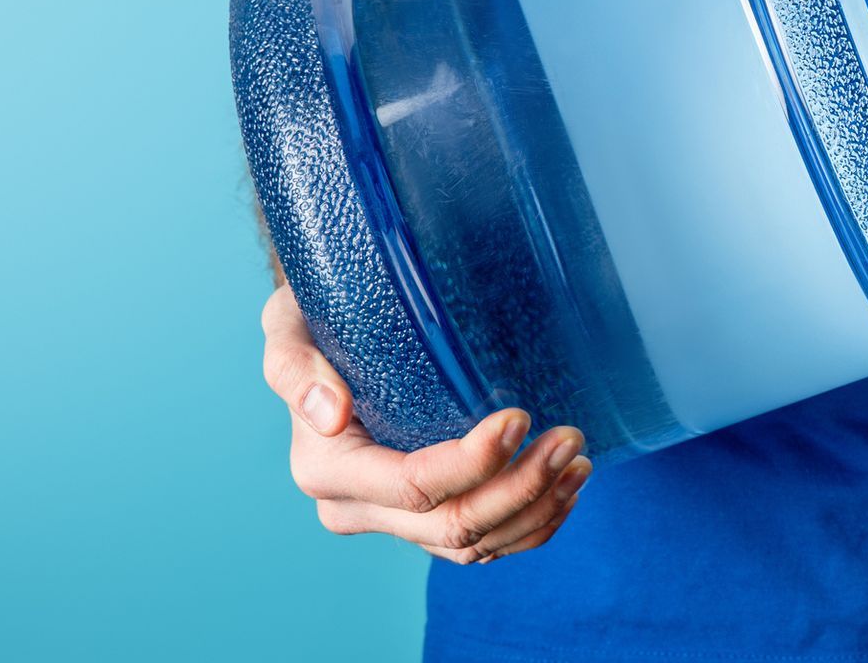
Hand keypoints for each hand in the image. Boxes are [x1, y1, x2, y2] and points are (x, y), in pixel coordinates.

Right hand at [261, 284, 589, 563]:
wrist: (328, 338)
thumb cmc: (314, 322)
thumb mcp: (288, 328)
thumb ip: (297, 368)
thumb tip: (330, 413)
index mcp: (326, 470)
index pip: (414, 486)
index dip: (473, 463)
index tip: (519, 417)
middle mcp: (357, 508)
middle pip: (454, 526)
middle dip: (522, 488)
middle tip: (570, 438)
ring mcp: (395, 522)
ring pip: (476, 545)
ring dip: (537, 510)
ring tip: (578, 462)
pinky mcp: (427, 520)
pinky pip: (484, 545)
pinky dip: (531, 524)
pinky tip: (566, 490)